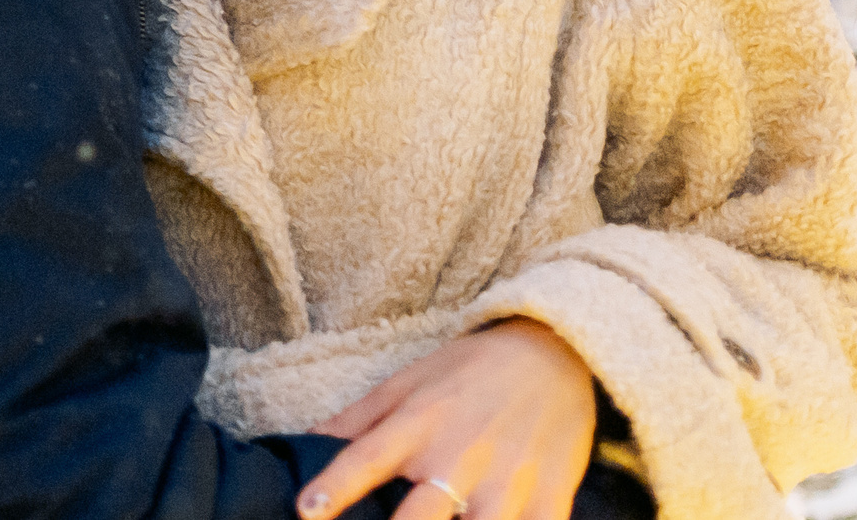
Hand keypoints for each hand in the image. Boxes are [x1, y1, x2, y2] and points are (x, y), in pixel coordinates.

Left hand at [298, 320, 594, 519]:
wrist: (553, 354)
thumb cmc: (469, 371)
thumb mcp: (407, 383)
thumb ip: (356, 420)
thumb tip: (303, 442)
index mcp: (420, 423)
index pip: (366, 460)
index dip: (334, 489)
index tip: (305, 512)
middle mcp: (460, 455)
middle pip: (420, 515)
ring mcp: (508, 483)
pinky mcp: (550, 500)